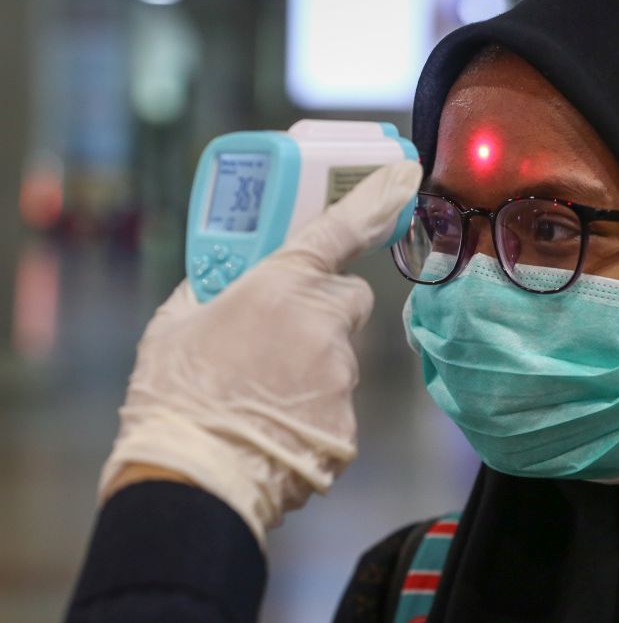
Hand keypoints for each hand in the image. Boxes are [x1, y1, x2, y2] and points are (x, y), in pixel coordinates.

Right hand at [99, 161, 421, 544]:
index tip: (405, 177)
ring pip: (340, 354)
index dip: (377, 199)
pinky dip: (315, 408)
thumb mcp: (175, 326)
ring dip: (313, 364)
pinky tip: (277, 425)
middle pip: (347, 299)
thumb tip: (219, 283)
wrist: (192, 480)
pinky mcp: (349, 422)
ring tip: (263, 394)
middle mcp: (322, 324)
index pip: (340, 230)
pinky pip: (337, 402)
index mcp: (280, 286)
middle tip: (279, 334)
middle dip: (322, 309)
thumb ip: (209, 292)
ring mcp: (340, 375)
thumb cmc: (175, 398)